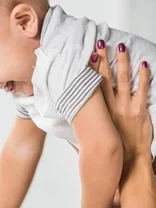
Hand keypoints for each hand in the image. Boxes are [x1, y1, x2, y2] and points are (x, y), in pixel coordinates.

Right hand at [89, 41, 151, 162]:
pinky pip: (142, 89)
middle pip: (104, 78)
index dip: (87, 72)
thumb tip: (64, 140)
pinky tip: (143, 64)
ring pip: (122, 80)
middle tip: (99, 43)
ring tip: (120, 46)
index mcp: (97, 114)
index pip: (90, 87)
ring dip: (121, 62)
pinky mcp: (139, 111)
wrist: (128, 163)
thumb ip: (77, 140)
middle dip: (101, 59)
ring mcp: (124, 108)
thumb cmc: (111, 153)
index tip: (83, 57)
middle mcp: (109, 108)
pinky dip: (143, 76)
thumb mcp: (90, 145)